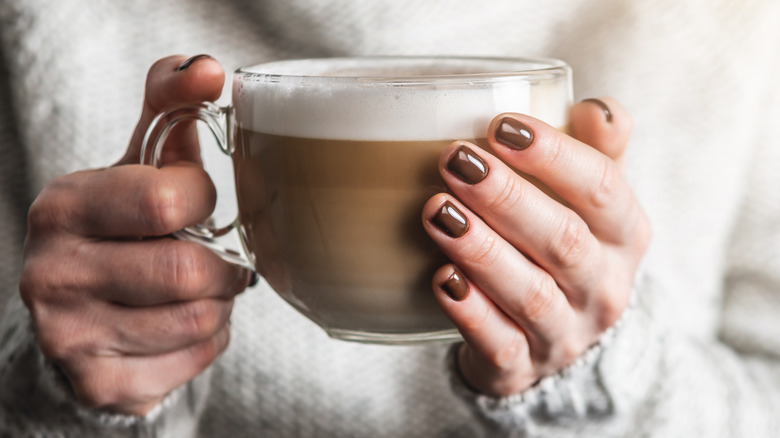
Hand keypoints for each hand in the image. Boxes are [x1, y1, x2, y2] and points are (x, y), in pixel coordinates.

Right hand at [19, 55, 252, 414]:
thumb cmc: (122, 231)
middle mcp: (53, 273)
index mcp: (63, 207)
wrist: (80, 318)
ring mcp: (71, 336)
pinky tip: (182, 325)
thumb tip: (209, 68)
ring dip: (219, 302)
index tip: (193, 205)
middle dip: (219, 264)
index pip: (167, 198)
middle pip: (189, 269)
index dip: (202, 202)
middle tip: (212, 258)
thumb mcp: (137, 167)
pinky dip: (209, 339)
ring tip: (197, 290)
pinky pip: (196, 358)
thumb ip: (170, 111)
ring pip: (200, 318)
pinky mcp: (102, 383)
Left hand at [424, 98, 649, 395]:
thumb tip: (597, 107)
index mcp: (624, 235)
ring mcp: (564, 333)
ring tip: (437, 212)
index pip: (603, 189)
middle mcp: (602, 287)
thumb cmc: (565, 248)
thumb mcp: (590, 202)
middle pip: (564, 241)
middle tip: (455, 161)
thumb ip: (596, 151)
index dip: (555, 155)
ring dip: (482, 250)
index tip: (501, 126)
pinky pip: (499, 344)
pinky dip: (471, 313)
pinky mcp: (521, 367)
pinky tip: (442, 279)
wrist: (555, 338)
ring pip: (531, 294)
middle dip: (508, 198)